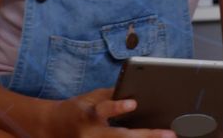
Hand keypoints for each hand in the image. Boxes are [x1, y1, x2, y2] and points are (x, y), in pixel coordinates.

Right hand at [45, 87, 176, 137]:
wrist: (53, 127)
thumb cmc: (77, 109)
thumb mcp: (91, 97)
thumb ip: (112, 96)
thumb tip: (138, 89)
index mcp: (88, 115)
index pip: (103, 110)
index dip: (117, 107)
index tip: (133, 103)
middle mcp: (91, 134)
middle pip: (120, 137)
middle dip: (146, 136)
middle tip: (169, 134)